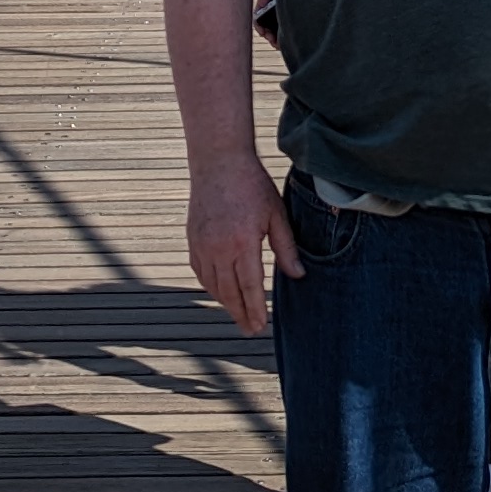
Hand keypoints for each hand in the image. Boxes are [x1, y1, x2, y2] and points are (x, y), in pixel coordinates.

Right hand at [188, 151, 304, 335]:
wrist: (218, 162)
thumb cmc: (251, 185)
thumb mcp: (276, 214)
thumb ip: (286, 247)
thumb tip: (298, 276)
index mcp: (243, 242)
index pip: (250, 286)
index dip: (256, 309)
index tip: (260, 325)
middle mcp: (219, 248)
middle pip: (229, 292)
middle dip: (241, 313)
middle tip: (250, 330)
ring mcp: (202, 244)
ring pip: (212, 285)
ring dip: (225, 302)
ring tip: (238, 314)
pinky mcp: (192, 239)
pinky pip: (200, 272)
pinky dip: (210, 286)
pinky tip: (221, 291)